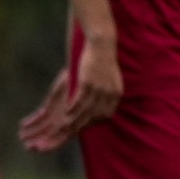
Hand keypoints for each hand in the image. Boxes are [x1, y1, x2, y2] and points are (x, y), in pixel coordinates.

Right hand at [19, 38, 121, 152]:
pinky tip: (64, 115)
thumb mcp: (110, 78)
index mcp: (116, 94)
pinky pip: (78, 100)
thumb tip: (105, 100)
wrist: (102, 44)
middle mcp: (110, 94)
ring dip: (73, 122)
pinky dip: (71, 109)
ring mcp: (99, 89)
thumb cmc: (104, 60)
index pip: (105, 116)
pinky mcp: (88, 83)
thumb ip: (108, 91)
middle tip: (69, 134)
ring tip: (62, 129)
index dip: (92, 123)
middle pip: (94, 117)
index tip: (82, 127)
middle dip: (80, 128)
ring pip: (85, 111)